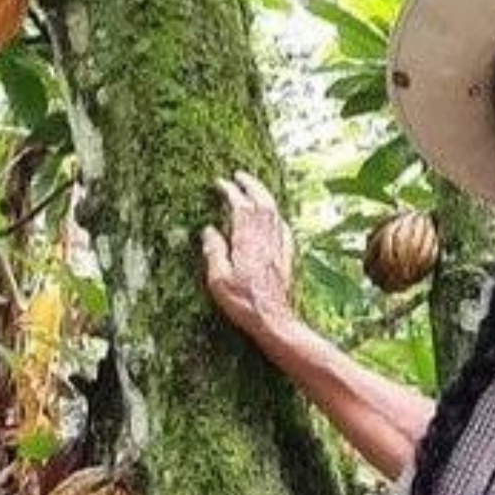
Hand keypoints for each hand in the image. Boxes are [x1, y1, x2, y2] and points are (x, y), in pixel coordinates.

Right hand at [201, 170, 294, 336]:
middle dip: (251, 185)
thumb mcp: (218, 280)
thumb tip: (208, 229)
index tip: (220, 182)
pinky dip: (276, 216)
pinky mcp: (286, 257)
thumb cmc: (243, 303)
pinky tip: (275, 216)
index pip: (240, 206)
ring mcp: (278, 247)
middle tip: (240, 175)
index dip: (230, 191)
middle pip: (262, 202)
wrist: (273, 319)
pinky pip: (283, 228)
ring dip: (264, 195)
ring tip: (254, 188)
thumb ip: (214, 251)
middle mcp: (265, 239)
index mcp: (247, 241)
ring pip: (274, 212)